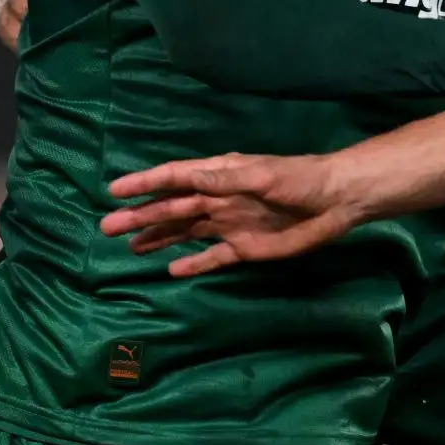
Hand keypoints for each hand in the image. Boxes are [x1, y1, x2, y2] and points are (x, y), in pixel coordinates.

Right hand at [100, 152, 359, 276]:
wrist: (336, 201)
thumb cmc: (300, 180)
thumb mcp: (262, 175)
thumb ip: (225, 180)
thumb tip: (188, 181)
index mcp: (221, 174)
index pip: (175, 178)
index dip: (145, 183)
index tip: (114, 190)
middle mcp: (220, 198)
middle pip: (173, 208)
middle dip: (141, 215)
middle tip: (107, 226)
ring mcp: (231, 223)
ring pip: (185, 232)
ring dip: (158, 237)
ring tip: (129, 247)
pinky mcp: (245, 247)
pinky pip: (212, 256)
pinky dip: (192, 263)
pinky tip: (170, 270)